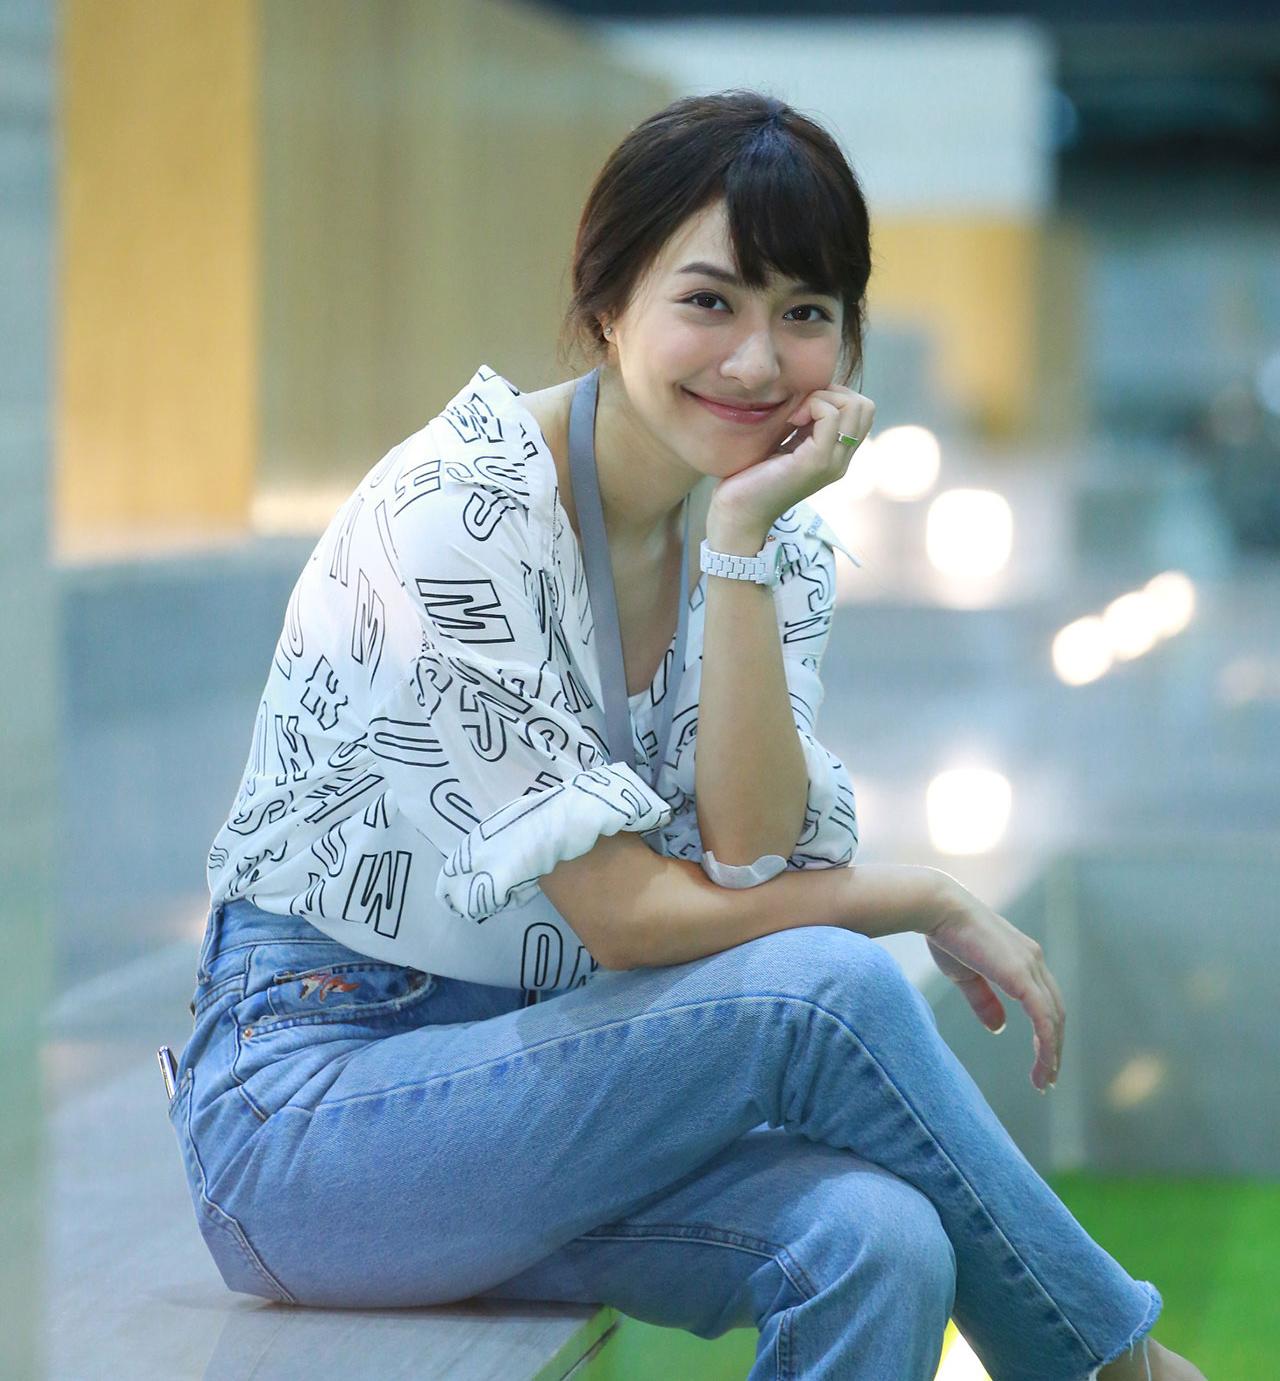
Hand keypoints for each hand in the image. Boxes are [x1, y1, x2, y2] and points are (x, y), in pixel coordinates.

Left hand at [708, 385, 874, 536]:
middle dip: (832, 393)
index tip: (802, 407)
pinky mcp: (817, 462)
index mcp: (835, 455)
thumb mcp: (783, 444)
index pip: (861, 411)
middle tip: (800, 408)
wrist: (737, 512)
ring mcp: (833, 462)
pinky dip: (811, 406)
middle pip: (865, 406)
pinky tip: (791, 420)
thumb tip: (807, 392)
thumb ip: (801, 425)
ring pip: (855, 407)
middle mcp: (841, 460)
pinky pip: (831, 416)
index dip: (834, 396)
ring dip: (822, 398)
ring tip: (795, 415)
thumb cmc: (751, 478)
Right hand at [924, 878, 1065, 1092]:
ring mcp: (1031, 966)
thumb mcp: (966, 976)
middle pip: (1055, 1012)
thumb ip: (984, 1001)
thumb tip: (1000, 1028)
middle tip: (1047, 1078)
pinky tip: (1044, 1064)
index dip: (1046, 1031)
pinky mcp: (1021, 976)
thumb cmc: (946, 936)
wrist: (938, 909)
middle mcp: (1033, 961)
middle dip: (1053, 1047)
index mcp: (1022, 958)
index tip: (1041, 1060)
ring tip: (1044, 1081)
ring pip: (1053, 1019)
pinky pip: (1042, 1018)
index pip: (1044, 1001)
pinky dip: (1047, 1044)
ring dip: (1052, 1053)